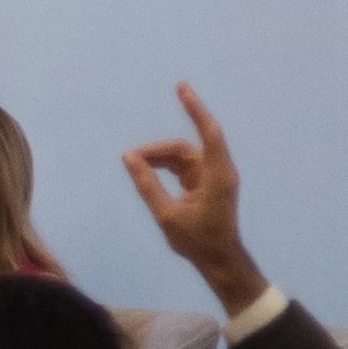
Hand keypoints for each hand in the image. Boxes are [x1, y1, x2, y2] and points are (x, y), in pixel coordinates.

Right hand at [116, 81, 267, 308]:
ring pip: (182, 157)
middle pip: (186, 148)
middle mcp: (217, 171)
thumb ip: (147, 184)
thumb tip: (129, 158)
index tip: (181, 88)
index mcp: (217, 175)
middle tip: (128, 159)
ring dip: (158, 159)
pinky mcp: (205, 185)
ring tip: (133, 166)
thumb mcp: (167, 214)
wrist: (219, 260)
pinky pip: (182, 167)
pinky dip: (164, 167)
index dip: (195, 109)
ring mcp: (212, 178)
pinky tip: (146, 171)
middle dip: (157, 149)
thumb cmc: (197, 240)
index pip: (208, 133)